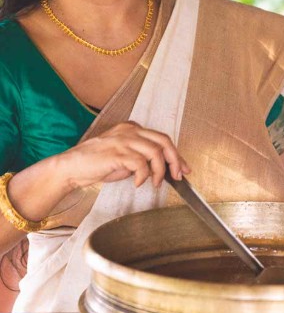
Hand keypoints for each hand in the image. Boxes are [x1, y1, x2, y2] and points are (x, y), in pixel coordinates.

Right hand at [57, 121, 189, 190]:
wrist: (71, 167)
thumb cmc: (96, 164)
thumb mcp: (123, 158)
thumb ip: (141, 158)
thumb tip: (161, 169)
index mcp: (132, 129)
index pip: (162, 138)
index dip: (176, 155)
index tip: (184, 169)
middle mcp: (130, 131)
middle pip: (164, 141)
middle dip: (175, 160)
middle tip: (177, 176)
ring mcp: (123, 140)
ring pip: (155, 152)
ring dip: (159, 171)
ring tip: (154, 183)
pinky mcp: (117, 152)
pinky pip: (140, 163)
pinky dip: (143, 176)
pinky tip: (137, 183)